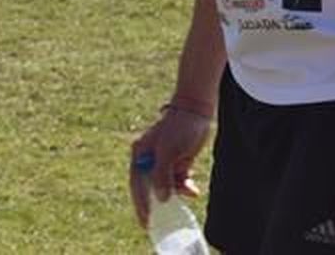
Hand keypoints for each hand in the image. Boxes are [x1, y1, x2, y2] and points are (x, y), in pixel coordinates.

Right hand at [127, 106, 209, 227]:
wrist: (196, 111)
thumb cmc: (179, 127)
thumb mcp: (168, 151)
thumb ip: (162, 175)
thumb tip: (160, 199)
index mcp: (139, 154)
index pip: (137, 184)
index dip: (141, 204)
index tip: (146, 221)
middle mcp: (149, 159)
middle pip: (149, 187)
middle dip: (156, 204)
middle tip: (158, 224)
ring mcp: (163, 161)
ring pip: (166, 186)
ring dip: (176, 193)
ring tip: (188, 191)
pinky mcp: (177, 162)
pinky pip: (178, 181)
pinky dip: (185, 187)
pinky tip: (193, 191)